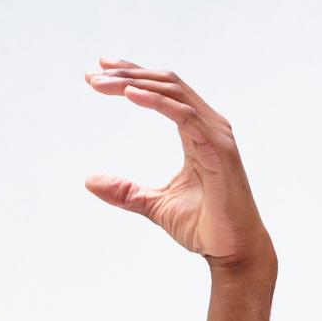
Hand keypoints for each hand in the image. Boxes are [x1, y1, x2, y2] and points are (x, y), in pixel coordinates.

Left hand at [83, 61, 271, 270]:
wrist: (232, 251)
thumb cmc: (203, 226)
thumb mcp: (153, 204)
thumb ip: (124, 191)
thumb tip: (89, 180)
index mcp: (197, 132)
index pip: (165, 91)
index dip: (133, 76)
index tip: (101, 69)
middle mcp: (209, 126)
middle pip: (167, 84)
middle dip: (129, 74)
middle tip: (94, 72)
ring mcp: (216, 135)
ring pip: (174, 92)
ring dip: (135, 83)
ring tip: (103, 81)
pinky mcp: (219, 150)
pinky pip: (184, 115)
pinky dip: (156, 102)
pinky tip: (130, 95)